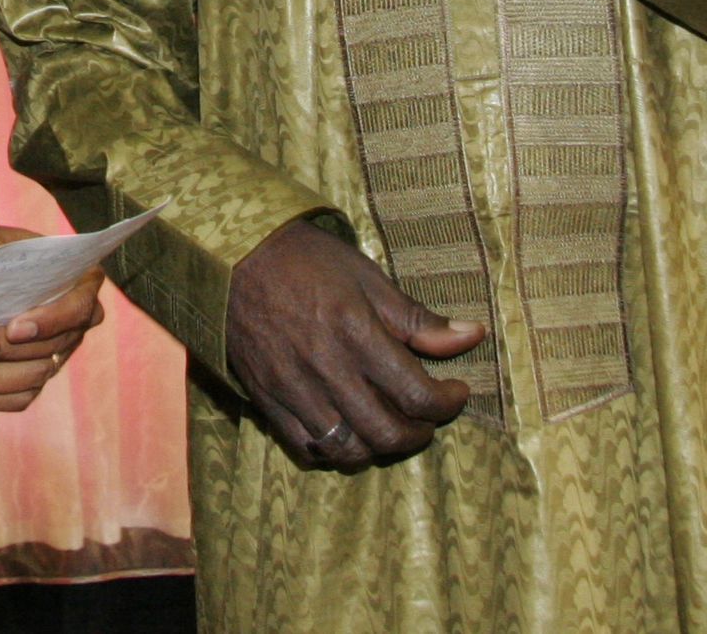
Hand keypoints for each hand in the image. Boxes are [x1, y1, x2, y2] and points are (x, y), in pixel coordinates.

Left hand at [0, 222, 106, 412]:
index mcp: (74, 277)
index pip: (79, 305)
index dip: (51, 321)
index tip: (14, 329)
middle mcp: (73, 317)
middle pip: (56, 347)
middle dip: (10, 354)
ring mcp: (58, 348)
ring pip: (37, 376)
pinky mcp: (37, 373)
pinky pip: (21, 396)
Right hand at [225, 218, 483, 469]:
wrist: (232, 255)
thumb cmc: (306, 259)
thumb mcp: (368, 276)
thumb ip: (417, 319)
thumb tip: (473, 336)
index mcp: (355, 331)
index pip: (417, 393)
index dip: (448, 403)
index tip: (456, 392)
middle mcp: (325, 367)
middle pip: (386, 431)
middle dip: (420, 433)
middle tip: (428, 417)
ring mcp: (292, 388)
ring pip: (348, 449)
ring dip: (380, 448)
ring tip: (390, 427)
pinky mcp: (266, 399)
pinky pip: (306, 448)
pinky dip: (335, 452)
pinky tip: (348, 432)